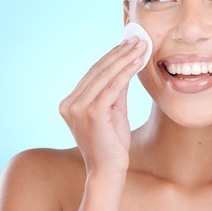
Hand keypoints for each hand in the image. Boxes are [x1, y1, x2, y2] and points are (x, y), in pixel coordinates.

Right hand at [59, 37, 146, 177]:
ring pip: (105, 75)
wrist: (108, 171)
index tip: (128, 43)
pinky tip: (138, 62)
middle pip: (98, 71)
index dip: (111, 56)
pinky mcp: (91, 113)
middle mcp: (70, 103)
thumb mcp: (113, 112)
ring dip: (125, 58)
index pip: (93, 74)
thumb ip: (116, 91)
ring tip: (141, 46)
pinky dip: (126, 72)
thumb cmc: (111, 146)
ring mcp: (78, 108)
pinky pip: (112, 87)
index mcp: (70, 103)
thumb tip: (126, 67)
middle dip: (119, 53)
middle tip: (137, 39)